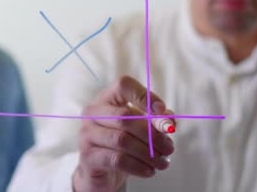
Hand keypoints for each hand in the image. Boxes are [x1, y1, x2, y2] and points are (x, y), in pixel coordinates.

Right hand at [72, 76, 175, 191]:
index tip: (163, 112)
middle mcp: (92, 112)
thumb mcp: (140, 128)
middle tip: (170, 148)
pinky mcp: (88, 156)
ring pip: (122, 140)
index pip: (124, 85)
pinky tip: (149, 171)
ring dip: (148, 153)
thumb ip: (155, 121)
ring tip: (162, 162)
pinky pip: (118, 160)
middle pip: (125, 116)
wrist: (101, 171)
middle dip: (152, 133)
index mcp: (106, 98)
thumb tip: (169, 120)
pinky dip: (138, 166)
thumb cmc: (122, 143)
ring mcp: (87, 134)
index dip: (145, 96)